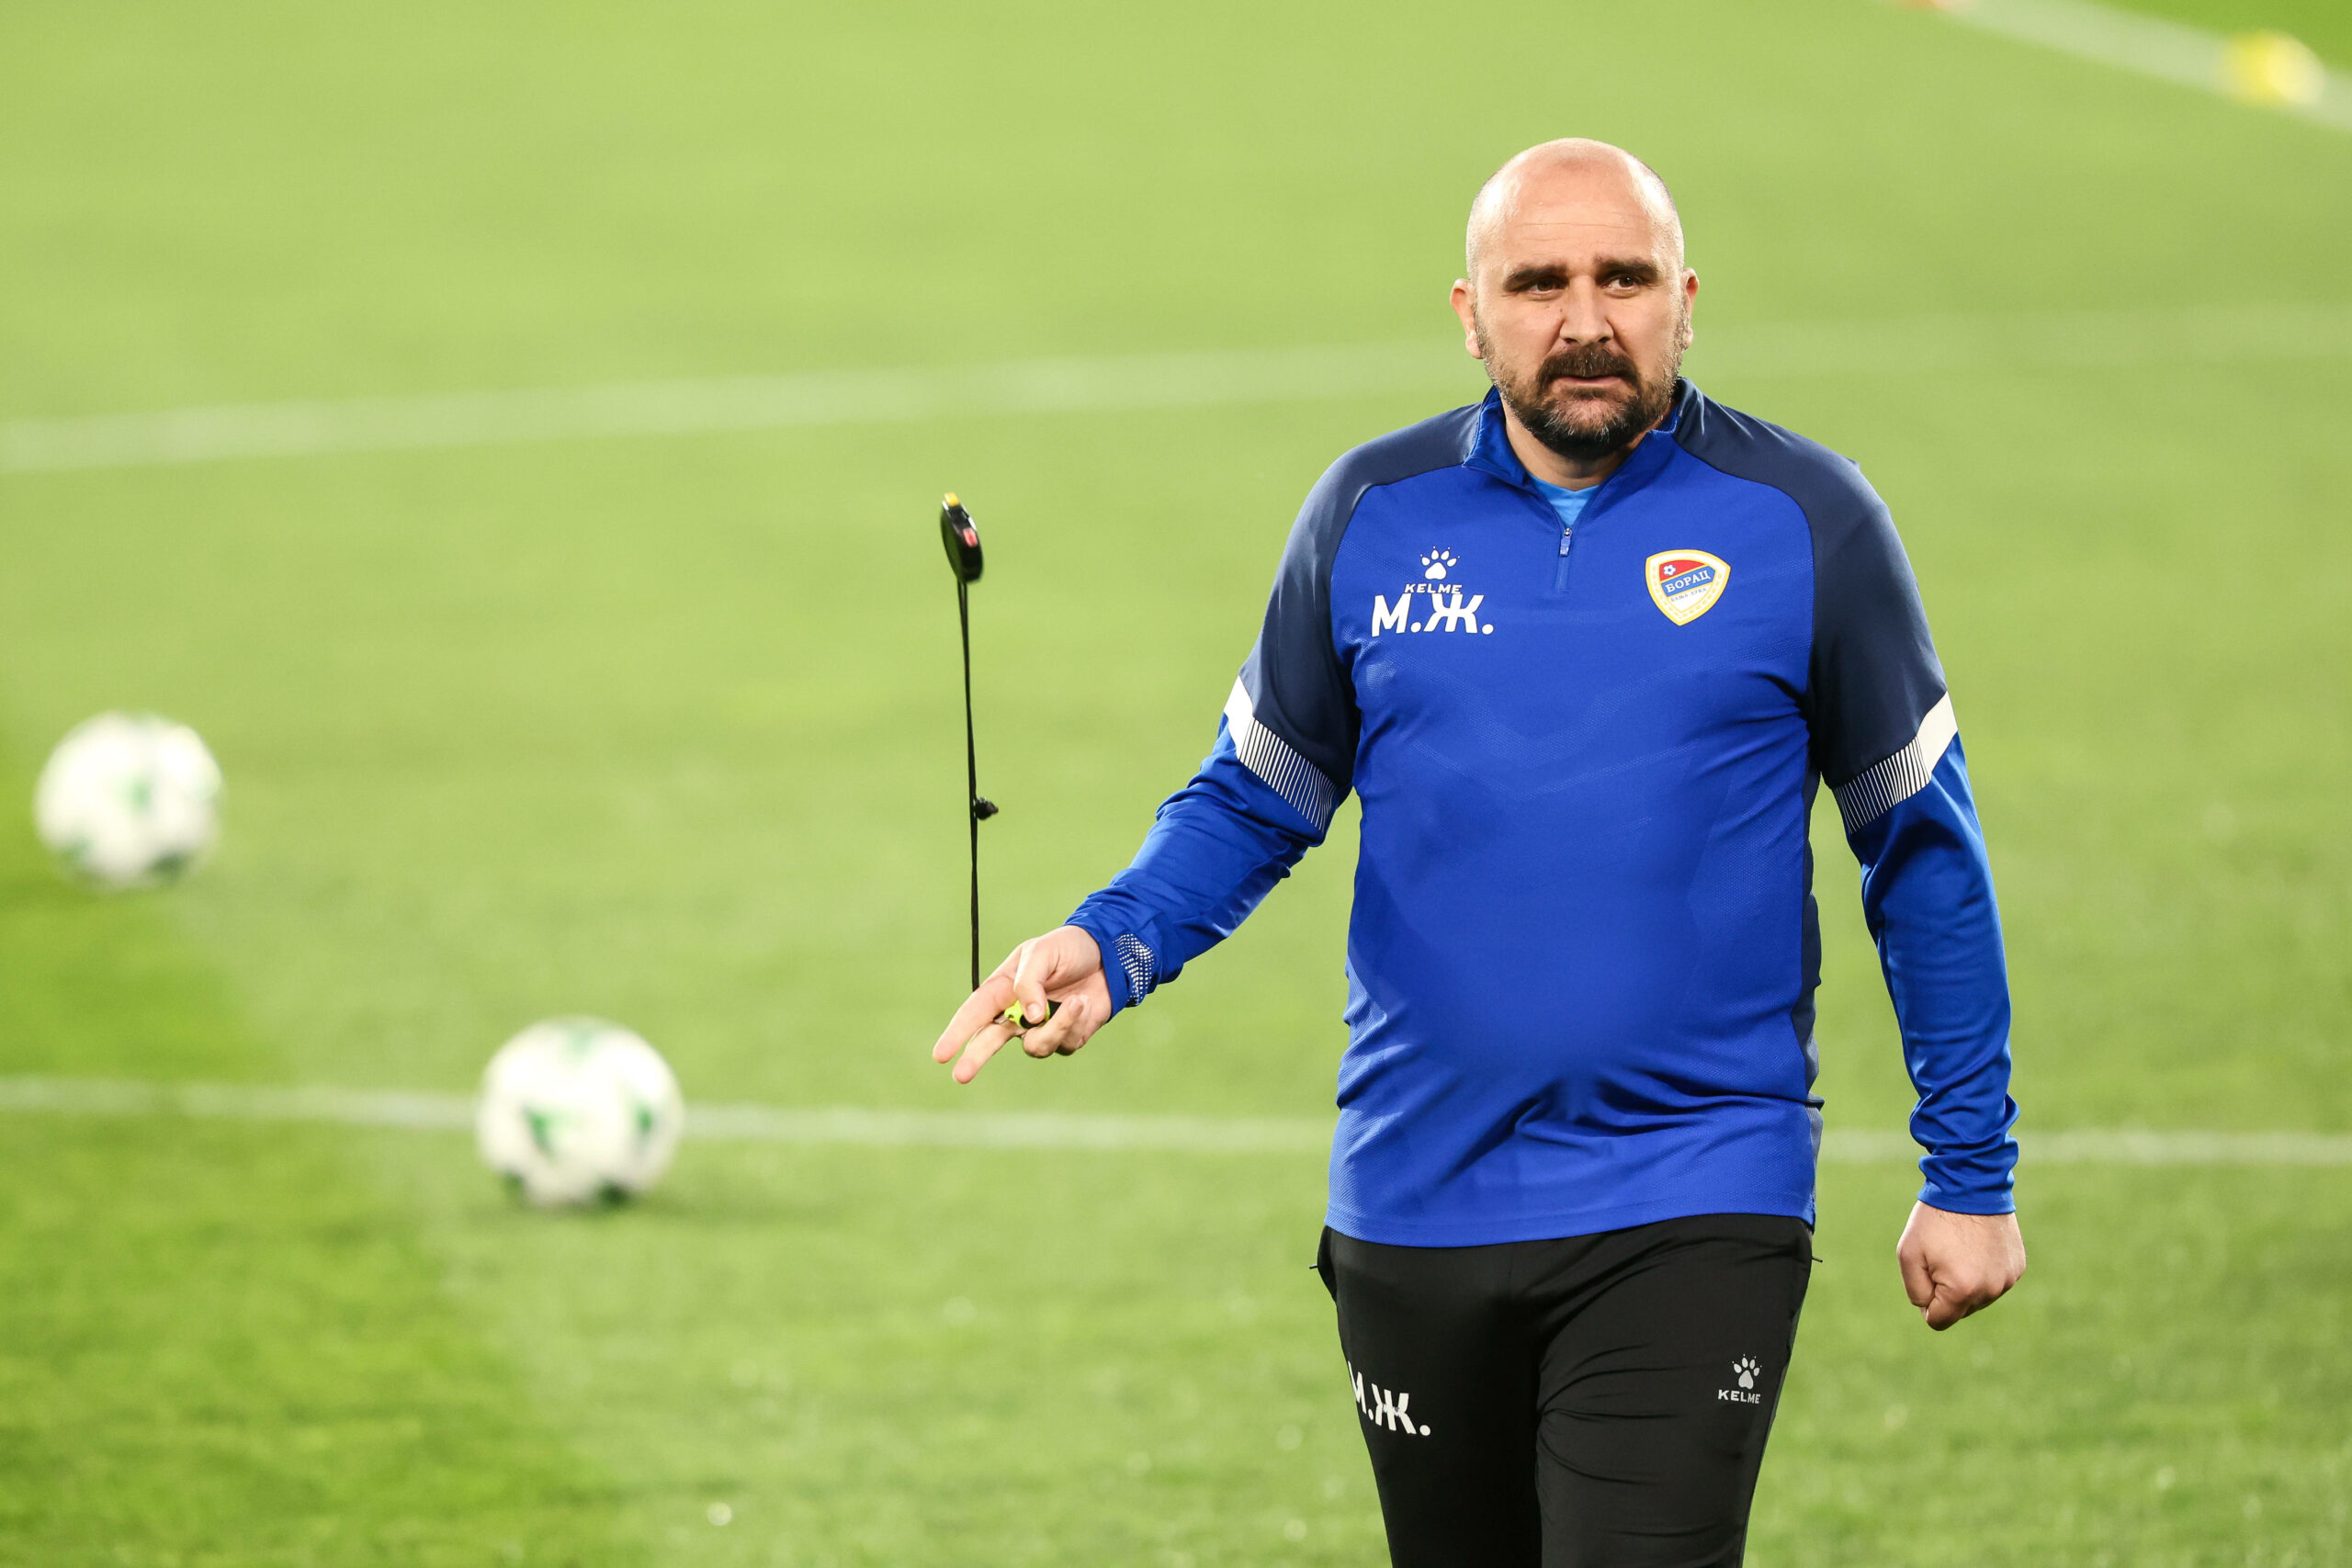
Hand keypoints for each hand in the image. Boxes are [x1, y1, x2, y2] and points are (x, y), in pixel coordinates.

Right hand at [930, 926, 1113, 1083]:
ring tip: (1077, 1001)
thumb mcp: (1042, 952)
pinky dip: (1075, 1023)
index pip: (974, 1013)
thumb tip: (1029, 1018)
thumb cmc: (1067, 949)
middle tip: (961, 1076)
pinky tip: (1085, 1003)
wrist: (1108, 956)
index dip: (956, 1034)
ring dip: (1056, 1027)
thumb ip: (1029, 982)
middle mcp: (1017, 1012)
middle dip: (975, 1058)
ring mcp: (1041, 1028)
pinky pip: (1064, 1043)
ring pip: (1035, 1046)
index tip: (941, 1055)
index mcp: (1003, 989)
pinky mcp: (1066, 1037)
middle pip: (990, 1041)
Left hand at [1896, 1203, 2026, 1329]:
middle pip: (1960, 1310)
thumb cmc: (1935, 1221)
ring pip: (1978, 1297)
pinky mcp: (2017, 1267)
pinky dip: (1984, 1270)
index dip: (1926, 1302)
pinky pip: (1995, 1281)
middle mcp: (1990, 1290)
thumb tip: (1930, 1311)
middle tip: (1942, 1255)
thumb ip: (1916, 1291)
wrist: (1971, 1186)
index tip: (1925, 1275)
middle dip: (1946, 1290)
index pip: (1939, 1321)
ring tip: (1960, 1248)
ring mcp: (2008, 1279)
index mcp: (1962, 1290)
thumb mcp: (1909, 1255)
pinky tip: (1978, 1246)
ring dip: (1967, 1281)